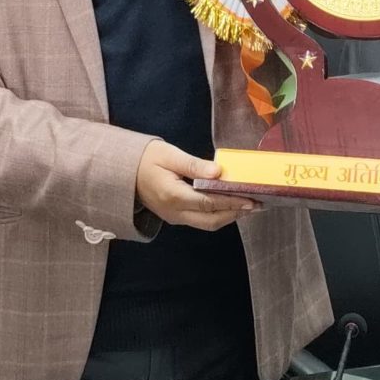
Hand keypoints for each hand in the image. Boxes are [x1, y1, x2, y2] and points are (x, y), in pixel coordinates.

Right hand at [135, 140, 255, 231]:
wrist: (123, 172)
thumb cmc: (146, 159)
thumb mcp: (169, 155)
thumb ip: (194, 165)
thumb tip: (218, 172)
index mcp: (173, 196)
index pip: (209, 202)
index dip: (231, 202)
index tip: (251, 199)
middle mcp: (175, 212)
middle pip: (211, 220)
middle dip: (235, 214)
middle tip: (256, 205)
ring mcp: (174, 217)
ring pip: (207, 224)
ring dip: (229, 216)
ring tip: (248, 207)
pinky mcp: (175, 217)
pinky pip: (200, 220)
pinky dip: (218, 215)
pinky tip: (230, 206)